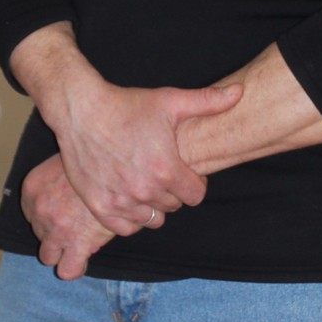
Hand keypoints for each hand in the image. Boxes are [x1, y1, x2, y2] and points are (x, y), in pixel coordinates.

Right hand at [9, 24, 241, 232]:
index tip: (182, 170)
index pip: (195, 196)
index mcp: (166, 169)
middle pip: (173, 206)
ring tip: (143, 184)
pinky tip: (127, 197)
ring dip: (151, 206)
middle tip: (159, 172)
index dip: (192, 183)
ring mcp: (121, 201)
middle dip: (171, 192)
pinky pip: (126, 228)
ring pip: (152, 220)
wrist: (81, 110)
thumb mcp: (169, 101)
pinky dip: (129, 217)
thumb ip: (208, 102)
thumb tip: (240, 93)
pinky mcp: (100, 207)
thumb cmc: (126, 105)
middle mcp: (145, 190)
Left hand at [21, 155, 115, 280]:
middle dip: (54, 231)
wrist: (121, 167)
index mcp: (32, 187)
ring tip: (78, 242)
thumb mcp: (70, 159)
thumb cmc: (99, 158)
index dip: (48, 213)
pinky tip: (83, 258)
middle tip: (75, 222)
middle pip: (39, 233)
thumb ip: (60, 176)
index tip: (65, 209)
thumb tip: (69, 186)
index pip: (30, 212)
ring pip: (47, 256)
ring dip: (61, 251)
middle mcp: (39, 210)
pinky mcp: (77, 244)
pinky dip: (73, 268)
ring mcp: (56, 229)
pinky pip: (68, 270)